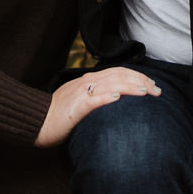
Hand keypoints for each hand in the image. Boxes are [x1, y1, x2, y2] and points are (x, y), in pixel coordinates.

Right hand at [35, 67, 160, 146]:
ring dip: (128, 87)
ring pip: (108, 85)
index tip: (152, 85)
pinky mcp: (73, 108)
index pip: (118, 72)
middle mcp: (85, 83)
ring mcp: (79, 95)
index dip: (137, 76)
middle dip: (140, 82)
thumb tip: (118, 97)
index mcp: (88, 81)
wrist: (36, 121)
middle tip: (157, 90)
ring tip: (144, 92)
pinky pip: (91, 101)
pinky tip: (117, 98)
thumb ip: (97, 95)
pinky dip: (105, 98)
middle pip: (117, 76)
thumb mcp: (80, 100)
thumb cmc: (59, 114)